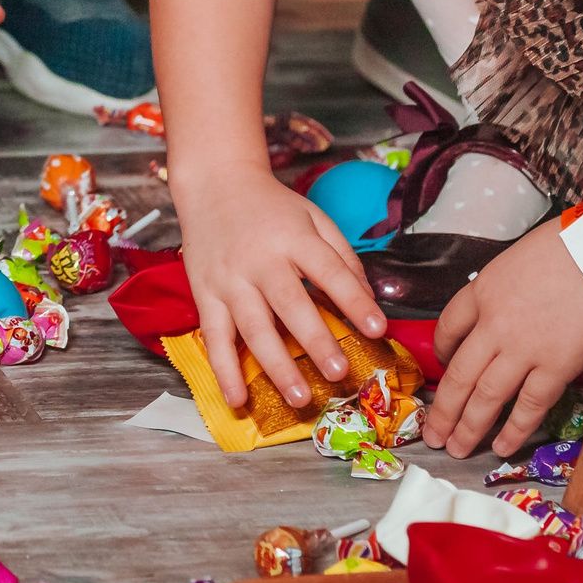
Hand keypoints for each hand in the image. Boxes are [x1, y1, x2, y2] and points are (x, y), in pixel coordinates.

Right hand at [175, 164, 384, 409]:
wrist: (213, 183)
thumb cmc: (270, 207)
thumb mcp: (313, 217)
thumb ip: (342, 257)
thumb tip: (369, 301)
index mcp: (293, 238)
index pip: (328, 271)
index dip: (354, 301)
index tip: (378, 329)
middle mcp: (260, 260)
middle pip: (290, 304)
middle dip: (315, 341)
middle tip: (338, 373)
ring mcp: (229, 279)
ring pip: (252, 327)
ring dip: (275, 365)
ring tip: (299, 397)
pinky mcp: (204, 294)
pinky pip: (214, 337)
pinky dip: (223, 370)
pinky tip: (237, 399)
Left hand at [424, 216, 582, 457]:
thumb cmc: (563, 247)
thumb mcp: (511, 262)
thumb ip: (499, 292)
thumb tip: (499, 313)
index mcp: (479, 293)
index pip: (447, 329)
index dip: (442, 354)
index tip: (443, 369)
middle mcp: (493, 325)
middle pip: (458, 374)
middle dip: (443, 410)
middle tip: (431, 434)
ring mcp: (522, 349)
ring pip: (486, 397)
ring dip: (468, 427)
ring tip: (454, 448)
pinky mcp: (555, 366)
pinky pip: (529, 405)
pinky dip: (514, 429)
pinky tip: (501, 446)